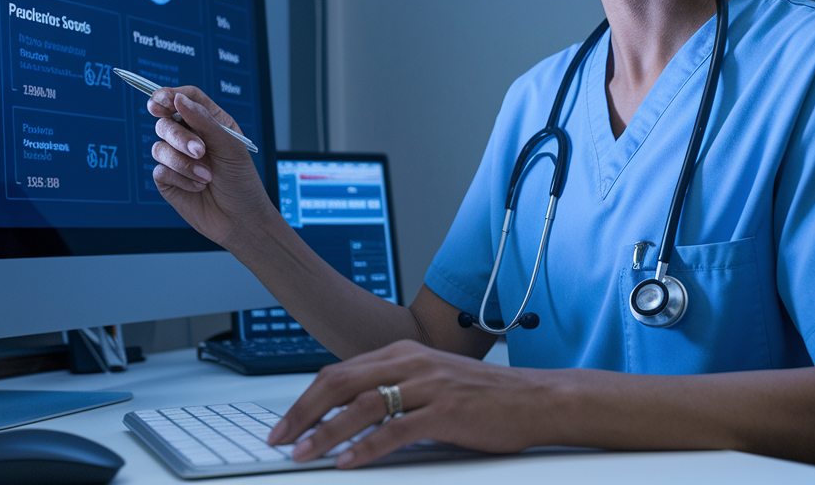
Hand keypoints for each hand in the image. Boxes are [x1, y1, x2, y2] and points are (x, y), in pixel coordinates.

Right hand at [148, 86, 274, 247]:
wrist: (241, 220)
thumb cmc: (242, 181)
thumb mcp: (229, 146)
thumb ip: (203, 121)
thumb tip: (177, 99)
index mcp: (209, 123)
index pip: (184, 99)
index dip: (169, 95)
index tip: (162, 101)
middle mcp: (190, 137)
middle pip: (166, 121)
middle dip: (180, 137)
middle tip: (200, 151)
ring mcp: (177, 158)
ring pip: (159, 147)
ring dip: (183, 163)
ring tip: (207, 176)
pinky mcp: (169, 180)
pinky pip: (160, 171)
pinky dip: (181, 178)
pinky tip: (199, 186)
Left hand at [267, 340, 556, 467]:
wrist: (534, 399)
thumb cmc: (483, 396)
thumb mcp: (430, 381)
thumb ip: (392, 387)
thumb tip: (345, 407)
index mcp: (402, 353)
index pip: (339, 372)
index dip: (306, 399)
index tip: (284, 424)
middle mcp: (411, 363)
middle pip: (341, 383)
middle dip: (303, 413)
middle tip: (280, 439)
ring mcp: (428, 385)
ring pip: (362, 405)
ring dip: (326, 432)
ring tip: (304, 453)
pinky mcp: (445, 411)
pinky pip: (396, 430)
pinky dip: (366, 447)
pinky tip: (348, 461)